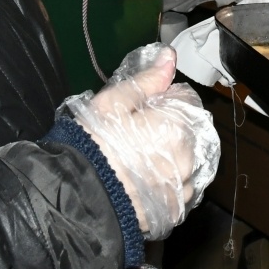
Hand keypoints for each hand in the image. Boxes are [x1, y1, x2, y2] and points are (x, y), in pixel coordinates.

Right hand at [66, 45, 221, 239]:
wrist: (79, 198)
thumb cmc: (94, 144)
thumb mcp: (114, 102)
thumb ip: (148, 80)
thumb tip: (169, 57)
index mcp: (179, 126)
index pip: (186, 100)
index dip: (162, 100)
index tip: (141, 109)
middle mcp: (190, 158)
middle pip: (189, 131)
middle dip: (170, 127)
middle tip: (136, 135)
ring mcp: (184, 188)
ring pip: (187, 161)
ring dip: (172, 156)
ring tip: (138, 161)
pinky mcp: (175, 212)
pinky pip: (179, 190)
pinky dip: (167, 183)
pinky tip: (143, 182)